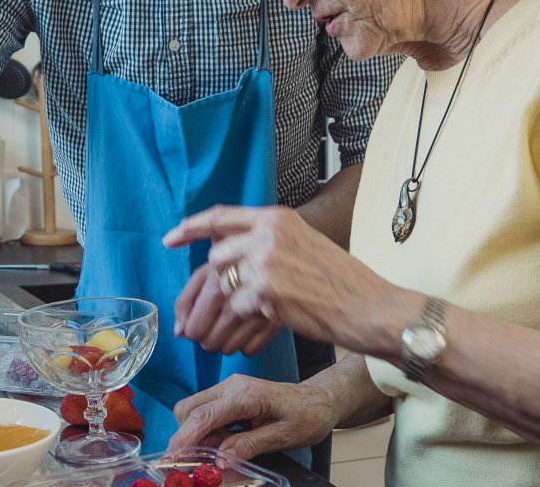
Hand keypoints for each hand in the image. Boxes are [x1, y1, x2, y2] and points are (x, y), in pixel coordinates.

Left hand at [164, 206, 417, 355]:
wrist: (369, 306)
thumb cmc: (343, 282)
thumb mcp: (305, 244)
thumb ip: (270, 242)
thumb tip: (231, 253)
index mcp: (277, 218)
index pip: (221, 216)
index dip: (191, 227)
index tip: (170, 238)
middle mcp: (269, 234)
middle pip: (217, 256)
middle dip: (217, 283)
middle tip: (226, 303)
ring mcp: (266, 261)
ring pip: (224, 284)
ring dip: (230, 305)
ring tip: (250, 316)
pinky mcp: (267, 291)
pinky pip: (239, 308)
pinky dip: (247, 320)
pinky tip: (269, 322)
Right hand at [170, 375, 340, 459]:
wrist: (320, 400)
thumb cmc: (308, 416)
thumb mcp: (283, 437)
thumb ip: (249, 446)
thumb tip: (220, 460)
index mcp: (246, 395)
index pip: (203, 415)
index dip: (184, 439)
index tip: (173, 459)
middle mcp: (232, 387)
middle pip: (189, 410)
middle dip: (186, 437)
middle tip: (196, 463)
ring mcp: (228, 389)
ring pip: (193, 412)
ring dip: (197, 436)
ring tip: (217, 455)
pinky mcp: (229, 397)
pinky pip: (206, 414)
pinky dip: (207, 432)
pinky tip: (224, 445)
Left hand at [173, 262, 282, 355]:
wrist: (278, 253)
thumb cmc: (234, 263)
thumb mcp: (206, 270)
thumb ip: (186, 299)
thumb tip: (178, 332)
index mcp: (217, 280)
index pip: (194, 329)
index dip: (193, 328)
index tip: (198, 320)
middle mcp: (239, 297)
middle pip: (209, 343)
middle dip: (207, 336)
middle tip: (214, 320)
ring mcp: (260, 310)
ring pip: (228, 349)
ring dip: (225, 341)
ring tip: (231, 321)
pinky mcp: (276, 321)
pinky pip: (250, 350)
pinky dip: (245, 343)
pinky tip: (247, 325)